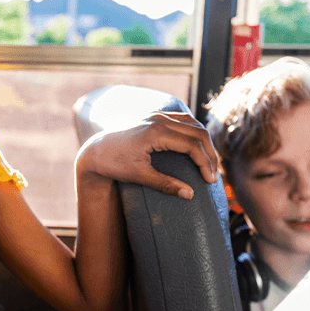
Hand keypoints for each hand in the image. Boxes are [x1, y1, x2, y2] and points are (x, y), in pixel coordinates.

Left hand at [78, 110, 218, 199]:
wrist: (95, 150)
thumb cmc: (113, 164)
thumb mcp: (138, 176)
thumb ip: (165, 184)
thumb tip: (190, 195)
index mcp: (156, 132)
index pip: (192, 145)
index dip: (205, 164)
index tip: (210, 182)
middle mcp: (159, 119)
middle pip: (198, 132)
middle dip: (210, 154)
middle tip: (214, 176)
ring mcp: (158, 115)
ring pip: (193, 124)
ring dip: (205, 142)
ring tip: (210, 164)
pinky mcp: (156, 116)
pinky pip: (183, 120)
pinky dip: (195, 132)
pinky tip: (199, 147)